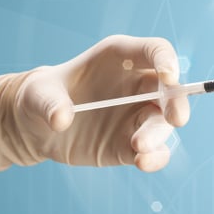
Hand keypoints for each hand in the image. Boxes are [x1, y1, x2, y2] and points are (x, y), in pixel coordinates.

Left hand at [0, 35, 189, 182]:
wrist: (36, 128)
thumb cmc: (39, 97)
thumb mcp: (37, 95)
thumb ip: (49, 103)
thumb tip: (62, 119)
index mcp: (122, 58)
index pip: (156, 51)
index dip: (167, 60)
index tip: (168, 75)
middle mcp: (136, 86)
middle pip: (171, 89)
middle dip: (177, 102)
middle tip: (176, 118)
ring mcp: (137, 116)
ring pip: (162, 123)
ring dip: (157, 135)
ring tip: (137, 147)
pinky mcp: (132, 144)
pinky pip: (154, 151)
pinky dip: (154, 158)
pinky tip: (143, 162)